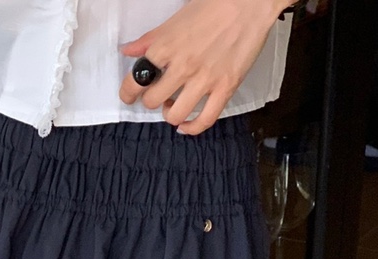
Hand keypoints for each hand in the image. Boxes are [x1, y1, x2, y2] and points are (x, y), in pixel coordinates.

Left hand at [118, 0, 284, 134]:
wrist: (250, 3)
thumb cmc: (214, 5)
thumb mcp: (176, 19)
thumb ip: (150, 39)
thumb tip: (128, 50)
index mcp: (166, 47)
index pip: (136, 80)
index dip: (128, 93)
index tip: (129, 95)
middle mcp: (183, 66)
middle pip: (153, 101)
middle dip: (151, 101)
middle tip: (157, 95)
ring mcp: (204, 79)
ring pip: (175, 115)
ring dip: (170, 115)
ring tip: (173, 106)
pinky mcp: (225, 88)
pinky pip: (205, 120)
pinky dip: (192, 128)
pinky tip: (186, 125)